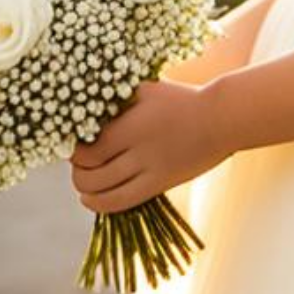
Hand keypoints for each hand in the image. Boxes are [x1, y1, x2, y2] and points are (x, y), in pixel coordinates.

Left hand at [69, 80, 233, 214]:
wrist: (220, 120)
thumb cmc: (182, 99)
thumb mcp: (147, 90)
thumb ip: (117, 98)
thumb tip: (84, 107)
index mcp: (132, 127)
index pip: (87, 150)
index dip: (73, 151)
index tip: (73, 143)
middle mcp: (138, 153)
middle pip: (90, 173)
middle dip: (77, 169)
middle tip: (78, 160)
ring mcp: (150, 172)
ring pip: (103, 192)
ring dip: (84, 188)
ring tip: (83, 179)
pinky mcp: (160, 185)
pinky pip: (122, 202)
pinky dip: (99, 204)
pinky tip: (89, 199)